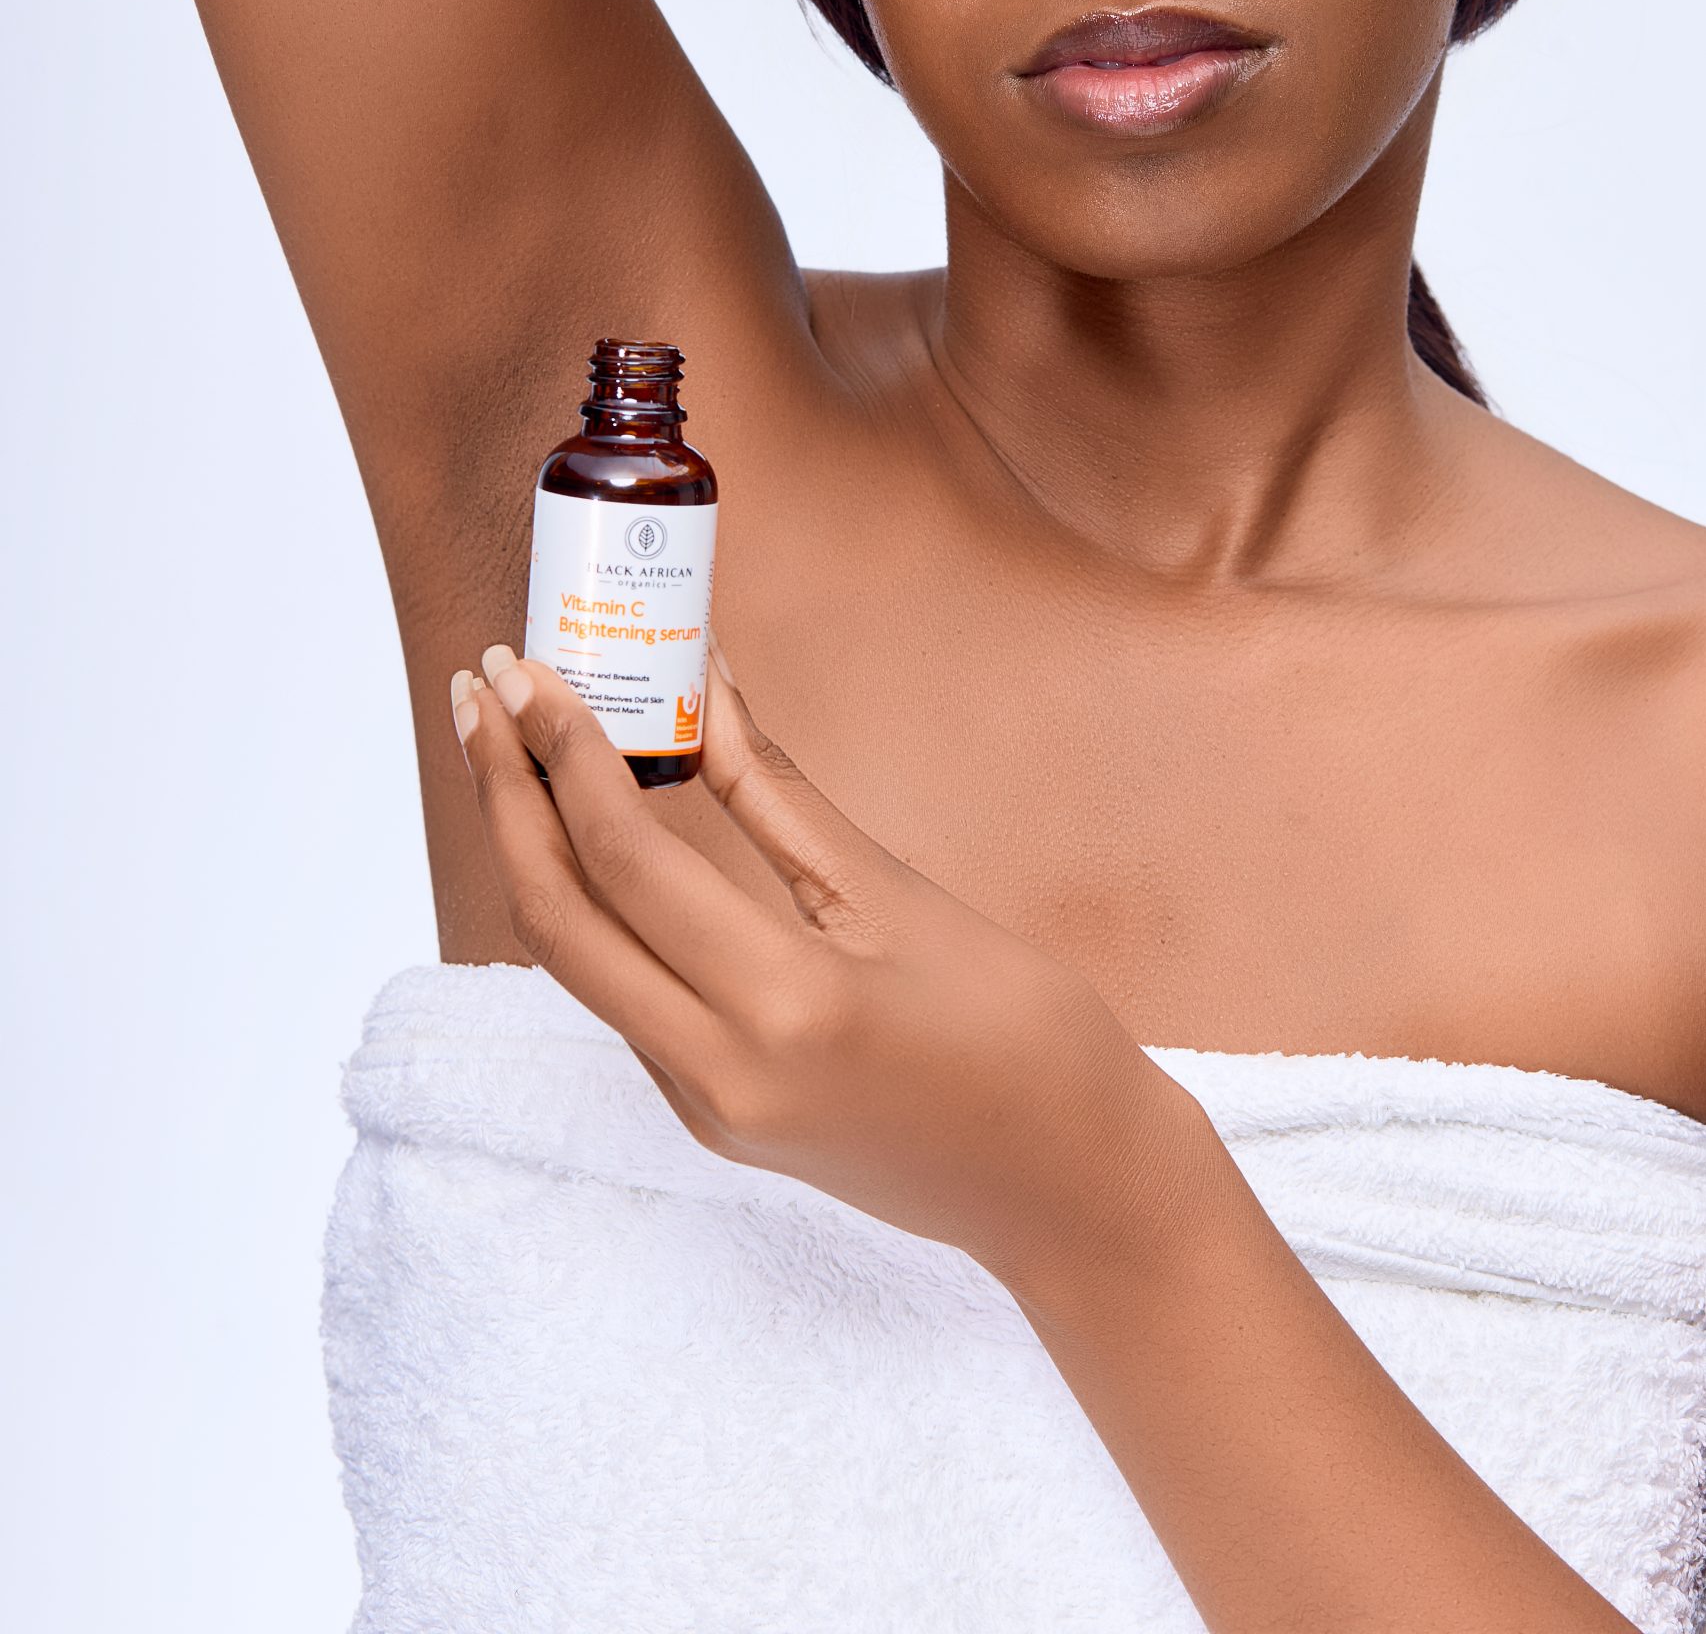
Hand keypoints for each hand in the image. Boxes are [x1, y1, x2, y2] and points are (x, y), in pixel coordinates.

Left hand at [449, 641, 1205, 1300]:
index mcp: (783, 1004)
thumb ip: (780, 795)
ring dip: (532, 848)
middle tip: (484, 686)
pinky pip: (623, 999)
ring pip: (575, 964)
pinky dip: (590, 906)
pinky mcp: (712, 1118)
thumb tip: (704, 687)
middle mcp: (719, 1070)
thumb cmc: (1023, 1031)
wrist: (1069, 1190)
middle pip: (555, 918)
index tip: (527, 666)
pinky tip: (591, 832)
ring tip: (516, 741)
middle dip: (504, 794)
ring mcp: (706, 1107)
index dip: (561, 749)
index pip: (624, 859)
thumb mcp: (903, 894)